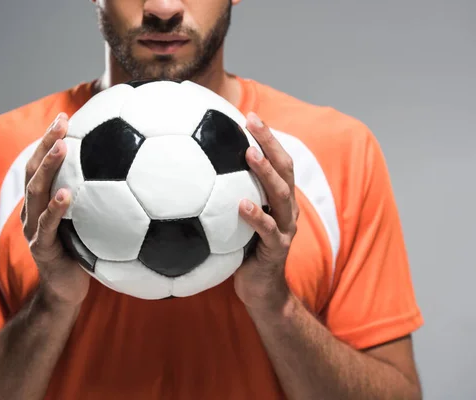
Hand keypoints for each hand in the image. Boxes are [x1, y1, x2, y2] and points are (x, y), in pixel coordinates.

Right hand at [21, 112, 89, 307]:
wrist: (66, 292)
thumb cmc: (81, 255)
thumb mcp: (88, 224)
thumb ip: (95, 201)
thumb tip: (129, 175)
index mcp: (43, 202)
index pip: (41, 164)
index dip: (48, 139)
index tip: (64, 116)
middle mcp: (33, 211)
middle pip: (34, 170)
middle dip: (45, 142)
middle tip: (61, 121)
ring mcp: (33, 229)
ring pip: (36, 192)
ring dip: (48, 167)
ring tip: (61, 147)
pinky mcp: (41, 248)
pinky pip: (47, 226)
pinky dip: (56, 209)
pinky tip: (68, 194)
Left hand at [234, 112, 298, 310]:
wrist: (261, 291)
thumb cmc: (243, 252)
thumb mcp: (236, 221)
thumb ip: (226, 199)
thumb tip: (193, 175)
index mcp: (278, 199)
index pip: (277, 160)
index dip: (267, 137)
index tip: (248, 115)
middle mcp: (286, 209)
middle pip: (285, 168)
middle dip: (269, 142)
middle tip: (252, 120)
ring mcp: (285, 228)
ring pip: (280, 195)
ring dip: (265, 172)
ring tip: (250, 154)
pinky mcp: (277, 250)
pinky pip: (267, 231)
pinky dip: (255, 216)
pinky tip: (240, 204)